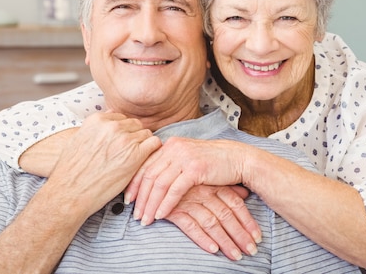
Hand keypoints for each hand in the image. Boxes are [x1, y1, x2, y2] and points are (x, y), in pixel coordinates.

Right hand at [50, 111, 161, 216]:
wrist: (71, 192)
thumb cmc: (71, 171)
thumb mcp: (77, 140)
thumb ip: (94, 128)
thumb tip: (108, 117)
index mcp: (97, 120)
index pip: (121, 118)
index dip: (123, 131)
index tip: (121, 142)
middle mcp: (112, 126)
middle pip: (134, 124)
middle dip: (134, 136)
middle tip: (130, 152)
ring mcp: (124, 139)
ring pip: (145, 133)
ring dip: (143, 144)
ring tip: (136, 158)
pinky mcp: (136, 155)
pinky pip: (154, 143)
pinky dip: (153, 150)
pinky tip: (145, 160)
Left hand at [125, 137, 246, 227]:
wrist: (238, 159)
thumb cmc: (213, 162)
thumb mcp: (187, 159)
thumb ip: (170, 164)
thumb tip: (152, 180)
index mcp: (169, 145)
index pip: (145, 165)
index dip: (134, 183)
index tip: (128, 200)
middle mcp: (174, 148)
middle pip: (148, 175)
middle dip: (140, 198)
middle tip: (135, 215)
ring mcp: (184, 157)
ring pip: (159, 184)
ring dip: (150, 204)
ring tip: (145, 220)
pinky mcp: (194, 168)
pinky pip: (174, 190)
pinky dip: (165, 204)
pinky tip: (160, 215)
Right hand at [162, 185, 261, 260]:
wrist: (156, 175)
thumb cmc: (185, 180)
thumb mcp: (207, 180)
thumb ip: (226, 187)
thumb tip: (246, 193)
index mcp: (213, 185)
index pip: (235, 204)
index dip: (247, 222)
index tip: (257, 238)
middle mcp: (203, 193)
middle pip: (226, 216)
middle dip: (240, 235)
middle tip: (251, 251)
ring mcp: (189, 201)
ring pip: (211, 223)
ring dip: (225, 241)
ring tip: (236, 256)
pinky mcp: (174, 210)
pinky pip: (190, 225)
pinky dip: (202, 238)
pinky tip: (212, 249)